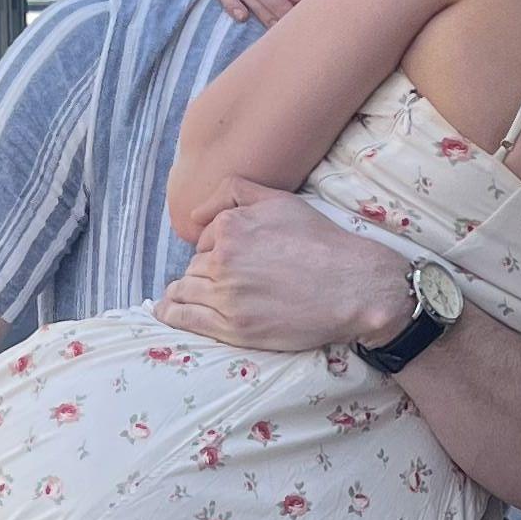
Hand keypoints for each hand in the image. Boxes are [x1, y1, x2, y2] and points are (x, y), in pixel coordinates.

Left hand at [155, 190, 413, 354]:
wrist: (353, 286)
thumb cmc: (322, 242)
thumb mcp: (281, 200)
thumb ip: (235, 193)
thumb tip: (195, 213)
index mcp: (230, 227)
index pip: (204, 241)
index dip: (215, 250)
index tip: (230, 261)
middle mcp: (222, 260)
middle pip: (196, 266)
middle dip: (205, 272)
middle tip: (227, 282)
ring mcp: (226, 296)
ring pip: (186, 290)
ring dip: (183, 292)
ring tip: (181, 297)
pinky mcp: (233, 326)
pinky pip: (186, 318)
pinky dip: (172, 313)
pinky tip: (167, 312)